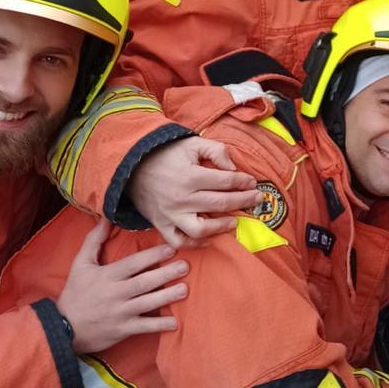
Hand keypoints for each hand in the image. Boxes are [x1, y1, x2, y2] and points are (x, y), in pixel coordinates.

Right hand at [56, 219, 187, 354]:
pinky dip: (159, 325)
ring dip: (167, 297)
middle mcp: (115, 293)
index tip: (171, 249)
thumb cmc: (75, 293)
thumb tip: (106, 217)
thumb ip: (94, 240)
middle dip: (166, 274)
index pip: (133, 264)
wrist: (63, 327)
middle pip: (144, 282)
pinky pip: (143, 327)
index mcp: (107, 276)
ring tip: (185, 290)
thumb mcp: (80, 264)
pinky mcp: (122, 330)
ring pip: (147, 303)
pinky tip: (175, 322)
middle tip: (185, 267)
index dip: (152, 256)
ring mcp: (120, 313)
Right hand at [127, 136, 262, 248]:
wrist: (131, 166)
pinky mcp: (162, 225)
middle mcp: (182, 198)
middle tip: (256, 199)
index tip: (252, 182)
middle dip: (243, 201)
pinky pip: (180, 241)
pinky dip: (195, 243)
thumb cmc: (165, 154)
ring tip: (234, 221)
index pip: (226, 181)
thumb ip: (216, 151)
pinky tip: (210, 238)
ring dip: (222, 227)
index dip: (243, 182)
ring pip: (202, 228)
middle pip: (220, 203)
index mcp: (190, 175)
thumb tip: (234, 168)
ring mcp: (171, 214)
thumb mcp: (191, 143)